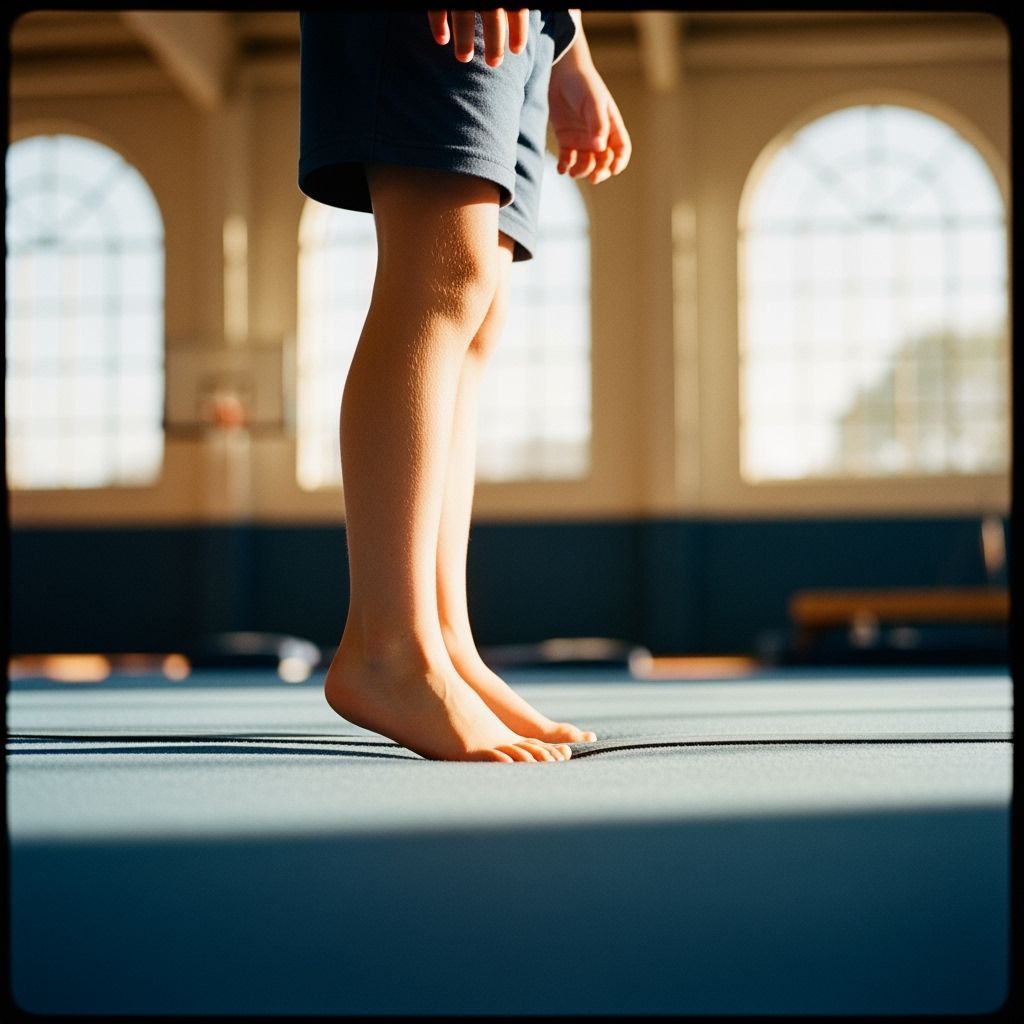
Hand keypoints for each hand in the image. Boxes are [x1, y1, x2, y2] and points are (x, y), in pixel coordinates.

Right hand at [427, 10, 528, 66]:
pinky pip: (437, 5)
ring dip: (464, 39)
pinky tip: (442, 40)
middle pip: (492, 16)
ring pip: (464, 14)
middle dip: (494, 43)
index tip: (517, 50)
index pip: (516, 7)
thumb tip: (524, 7)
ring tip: (465, 58)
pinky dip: (438, 23)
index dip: (518, 30)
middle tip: (494, 63)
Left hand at [547, 29, 630, 183]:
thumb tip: (599, 149)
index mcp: (611, 126)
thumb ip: (597, 125)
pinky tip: (561, 169)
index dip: (619, 162)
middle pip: (604, 162)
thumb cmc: (582, 84)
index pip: (621, 149)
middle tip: (593, 177)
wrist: (560, 72)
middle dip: (600, 172)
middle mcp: (598, 135)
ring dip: (582, 171)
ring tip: (573, 171)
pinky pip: (567, 159)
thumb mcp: (593, 102)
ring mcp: (581, 139)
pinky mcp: (566, 139)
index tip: (613, 170)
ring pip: (586, 164)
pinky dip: (565, 167)